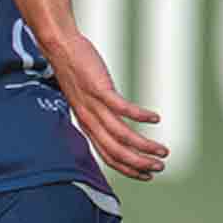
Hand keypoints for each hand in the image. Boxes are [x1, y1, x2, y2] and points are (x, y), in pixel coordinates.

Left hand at [45, 30, 166, 179]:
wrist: (59, 47)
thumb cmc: (76, 72)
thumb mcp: (85, 99)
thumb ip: (98, 114)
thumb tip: (113, 124)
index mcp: (86, 124)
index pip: (106, 155)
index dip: (127, 168)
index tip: (146, 175)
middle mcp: (89, 119)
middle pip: (114, 150)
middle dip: (138, 163)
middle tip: (160, 167)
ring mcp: (93, 104)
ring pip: (120, 134)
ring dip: (144, 145)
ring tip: (163, 150)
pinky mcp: (99, 88)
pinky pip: (121, 108)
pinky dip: (140, 116)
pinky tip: (156, 119)